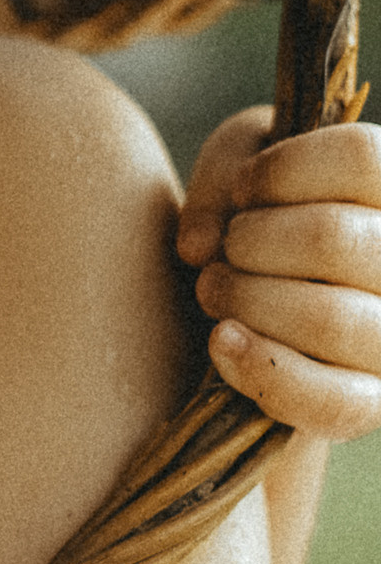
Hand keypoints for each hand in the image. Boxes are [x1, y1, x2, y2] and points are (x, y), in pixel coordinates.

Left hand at [176, 109, 380, 439]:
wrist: (274, 313)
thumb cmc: (270, 218)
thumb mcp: (252, 164)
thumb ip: (227, 170)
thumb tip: (200, 247)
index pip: (363, 158)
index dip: (282, 170)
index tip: (245, 192)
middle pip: (332, 238)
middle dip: (249, 241)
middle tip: (226, 251)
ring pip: (328, 319)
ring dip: (244, 299)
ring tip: (215, 289)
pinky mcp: (374, 406)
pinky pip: (329, 401)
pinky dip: (261, 371)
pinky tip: (221, 341)